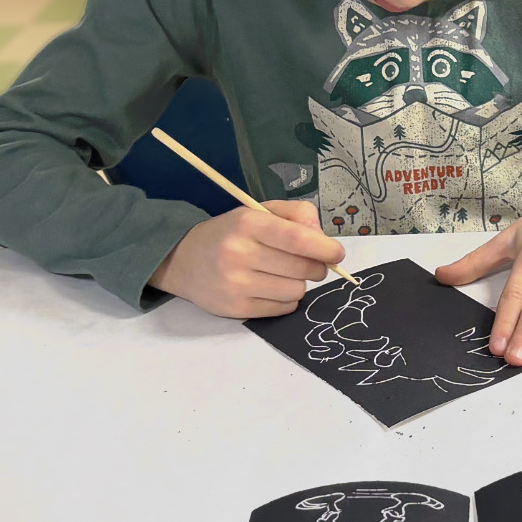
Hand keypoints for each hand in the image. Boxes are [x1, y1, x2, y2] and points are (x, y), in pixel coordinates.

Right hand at [150, 200, 345, 318]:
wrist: (184, 259)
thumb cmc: (232, 233)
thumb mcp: (260, 212)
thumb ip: (297, 215)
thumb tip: (322, 238)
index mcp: (248, 224)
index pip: (297, 239)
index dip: (324, 248)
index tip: (337, 253)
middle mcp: (239, 253)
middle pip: (302, 269)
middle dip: (317, 267)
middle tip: (311, 263)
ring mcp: (236, 284)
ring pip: (295, 291)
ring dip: (299, 283)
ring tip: (284, 274)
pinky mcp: (236, 309)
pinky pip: (283, 308)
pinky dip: (286, 299)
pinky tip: (272, 287)